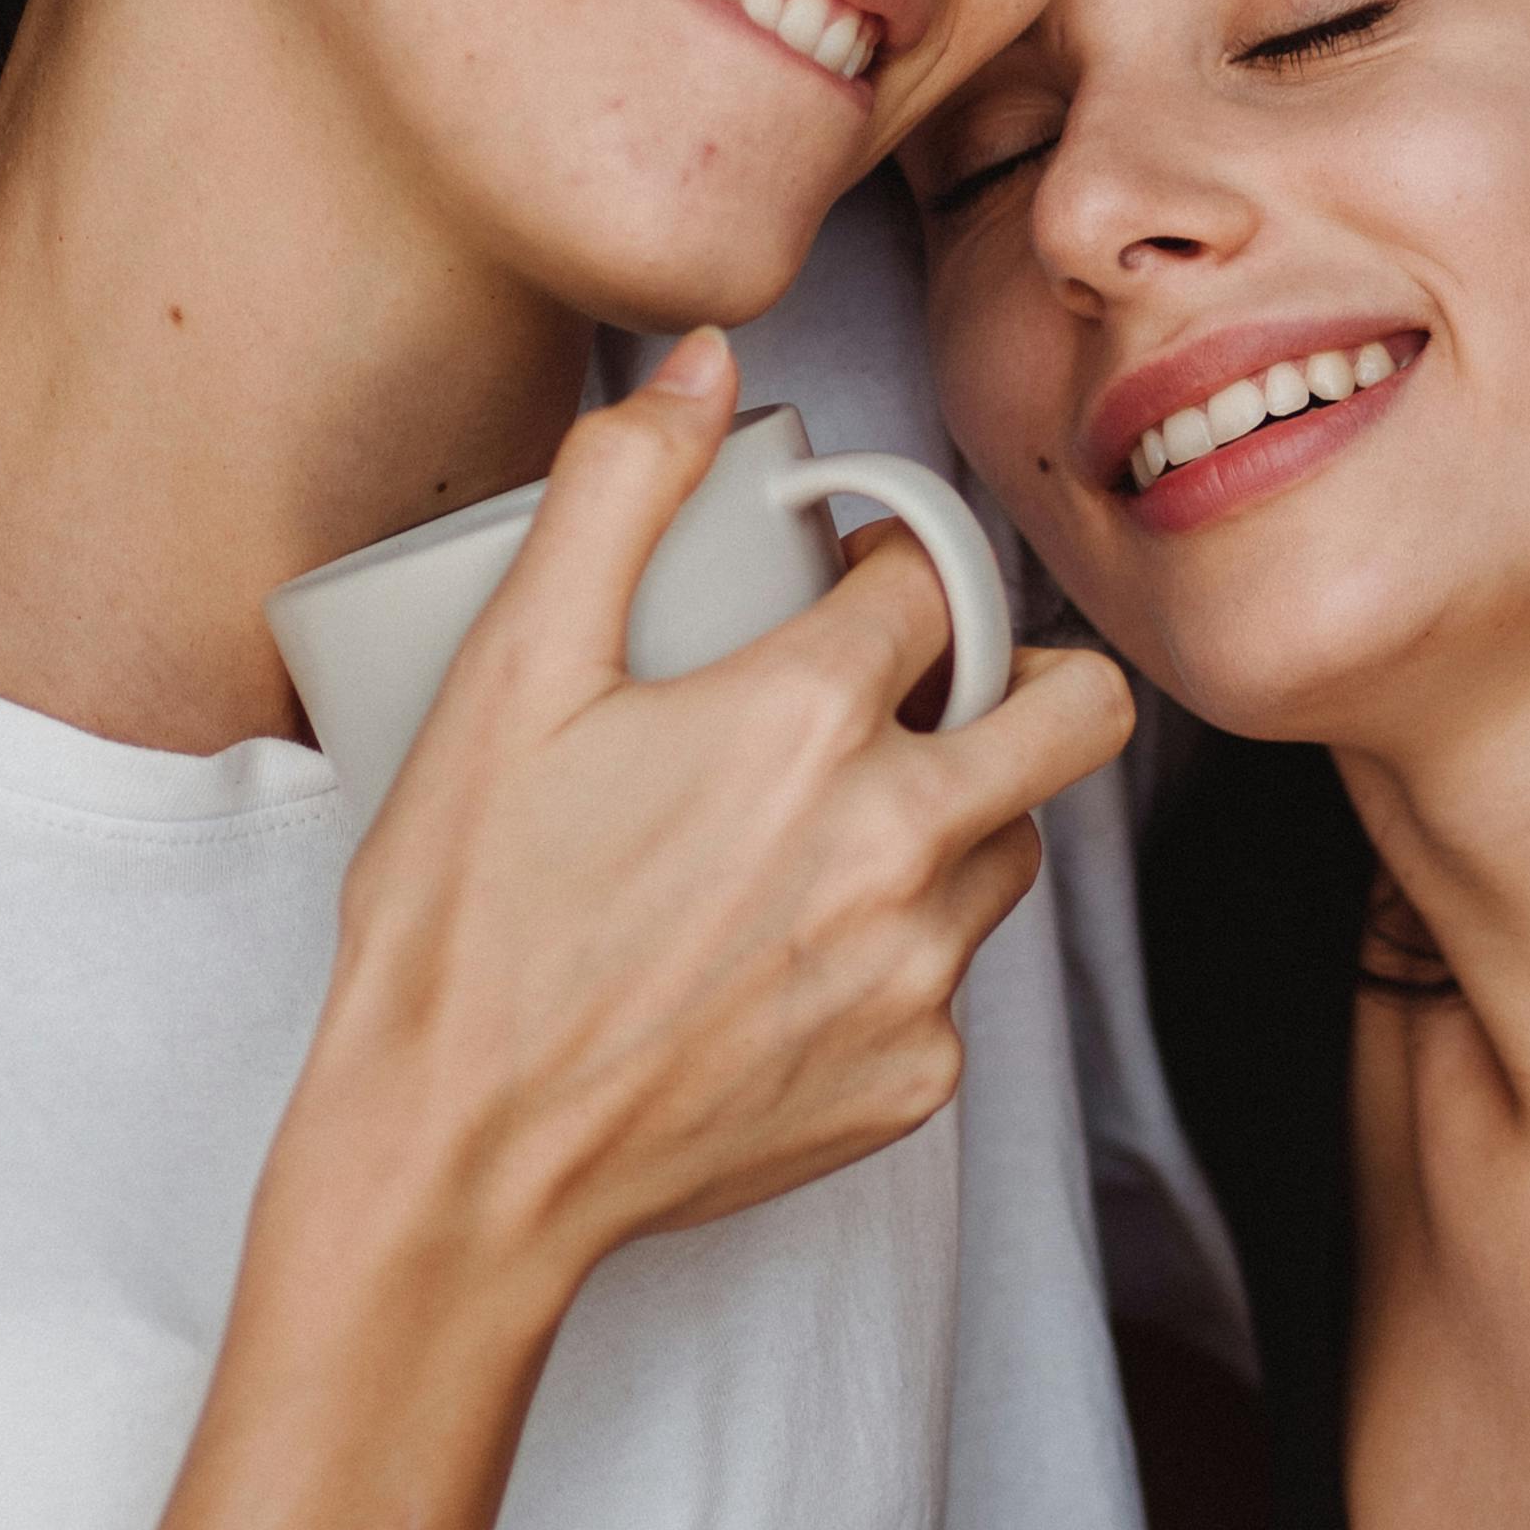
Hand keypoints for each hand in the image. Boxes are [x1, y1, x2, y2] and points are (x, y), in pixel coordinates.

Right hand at [272, 335, 1129, 1309]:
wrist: (458, 1163)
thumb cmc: (468, 926)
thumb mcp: (510, 678)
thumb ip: (614, 495)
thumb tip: (704, 367)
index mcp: (805, 724)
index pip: (937, 582)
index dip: (891, 564)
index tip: (843, 587)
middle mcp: (896, 845)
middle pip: (1072, 711)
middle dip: (1019, 674)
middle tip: (924, 685)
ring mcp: (918, 973)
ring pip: (1013, 849)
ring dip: (951, 819)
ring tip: (815, 835)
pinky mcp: (916, 1079)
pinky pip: (952, 981)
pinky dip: (891, 954)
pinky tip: (775, 960)